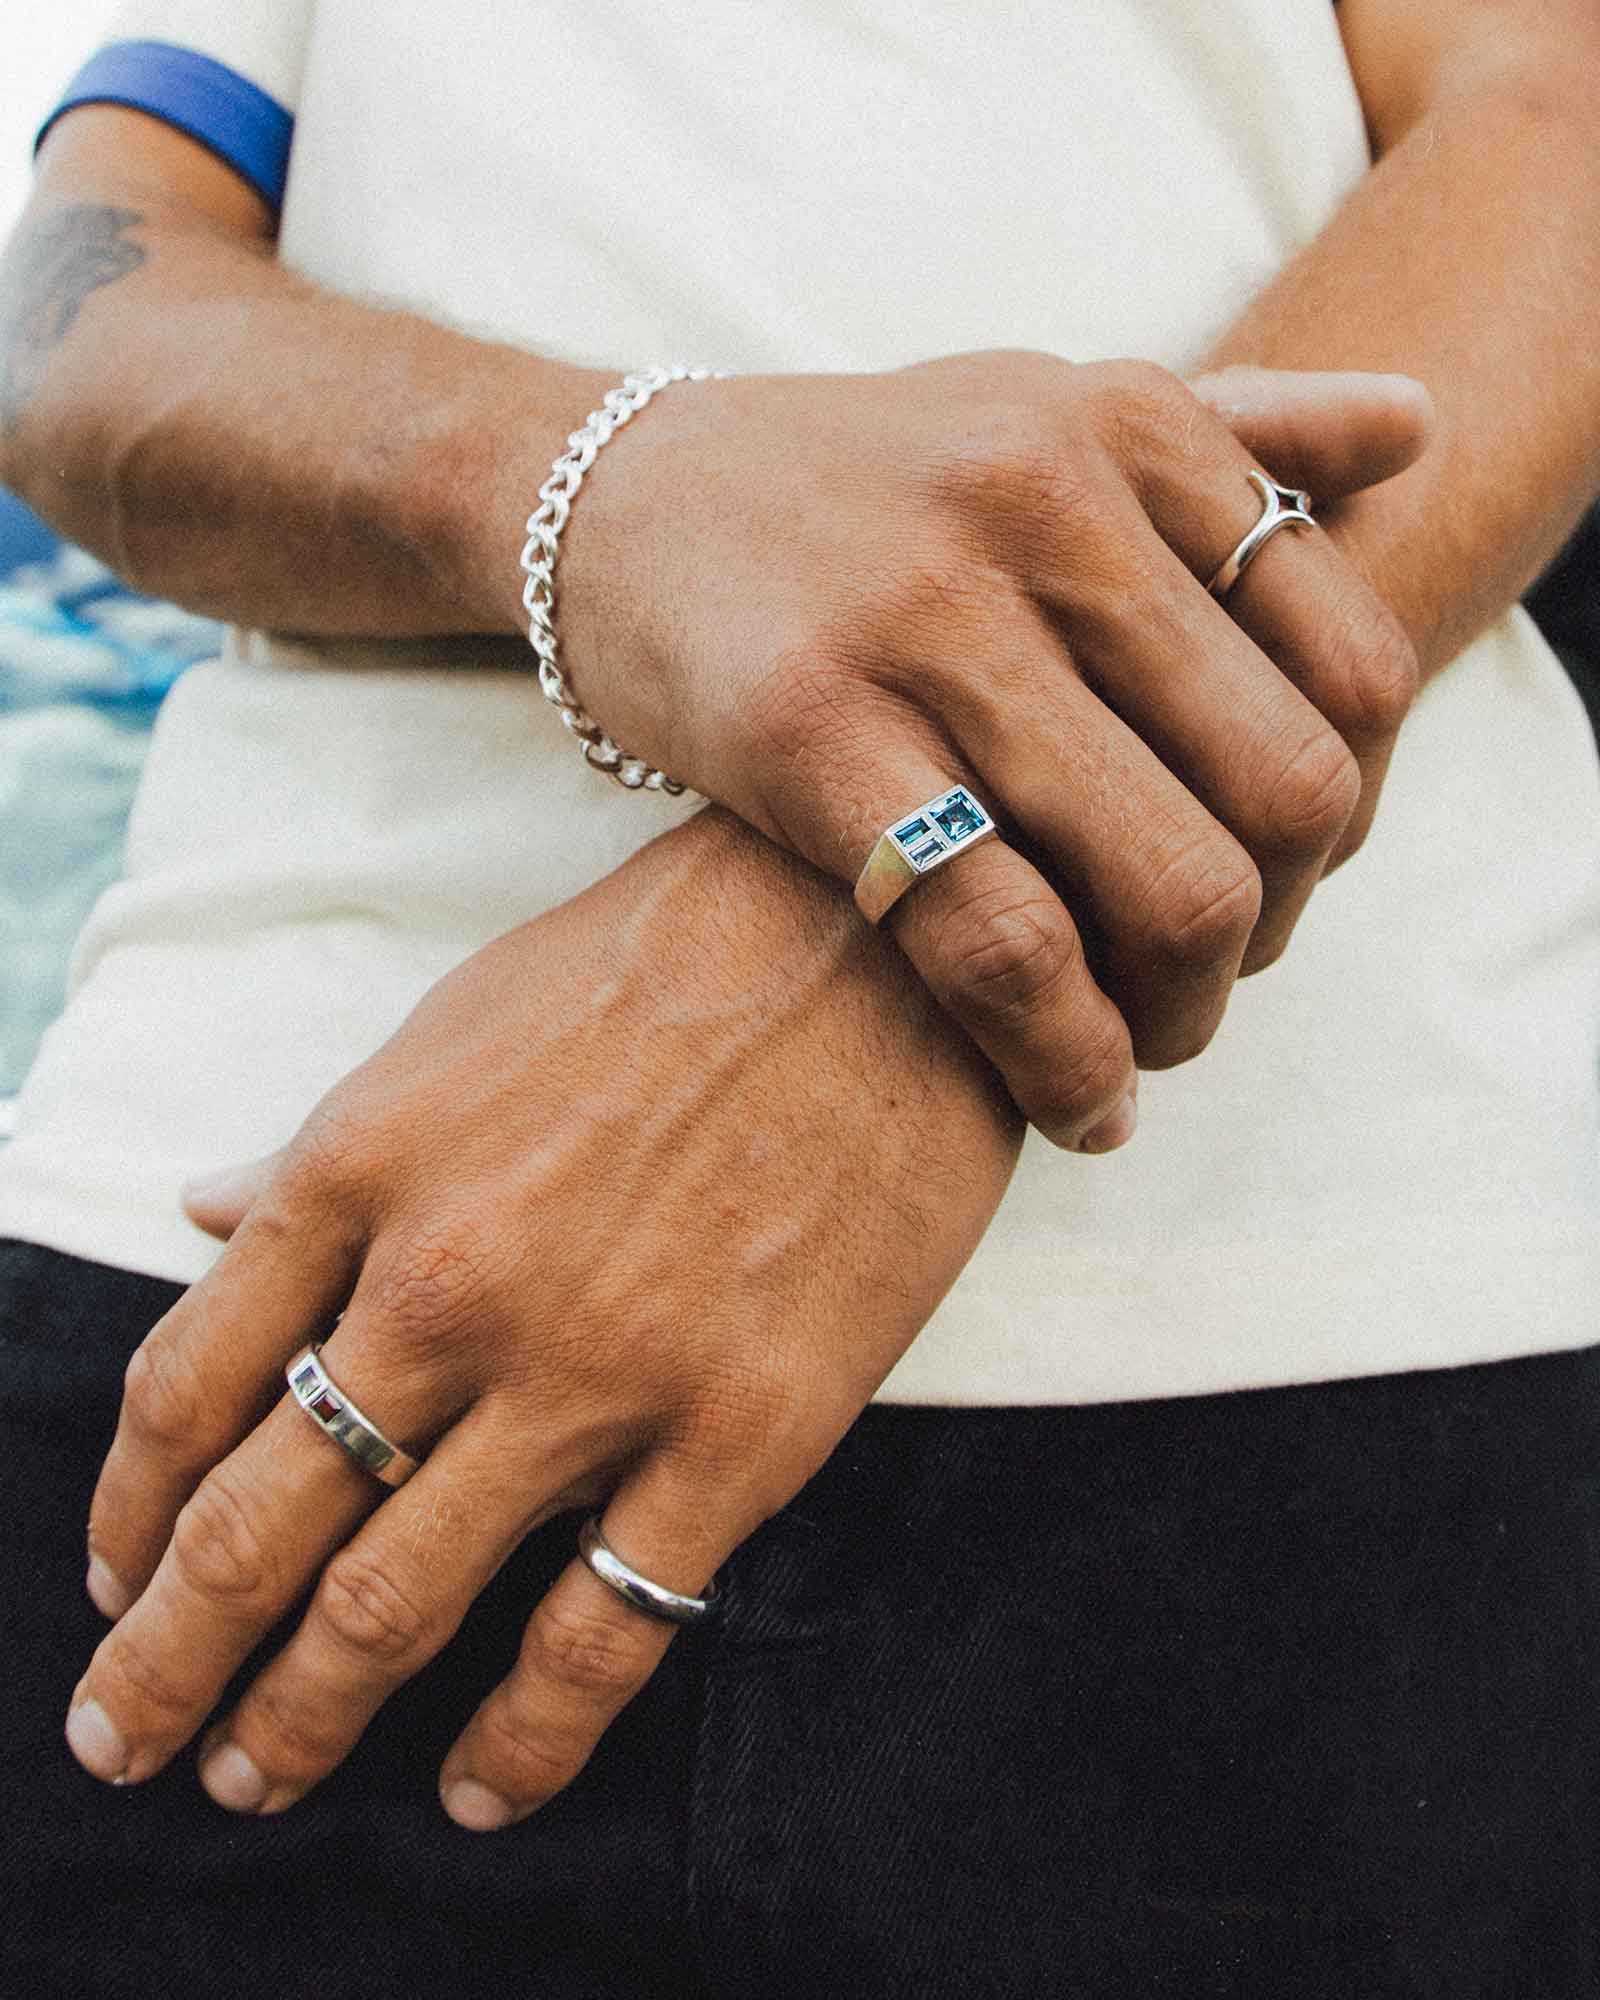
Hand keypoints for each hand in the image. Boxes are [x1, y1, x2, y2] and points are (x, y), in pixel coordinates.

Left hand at [64, 811, 1019, 1827]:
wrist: (877, 940)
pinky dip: (521, 1741)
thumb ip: (324, 1144)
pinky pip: (601, 1630)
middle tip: (126, 1741)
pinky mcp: (741, 1429)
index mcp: (364, 1171)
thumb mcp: (454, 1028)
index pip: (189, 1387)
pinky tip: (477, 1792)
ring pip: (395, 1601)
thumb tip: (199, 1208)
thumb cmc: (658, 965)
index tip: (113, 1581)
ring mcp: (594, 1369)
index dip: (128, 1510)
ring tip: (254, 1779)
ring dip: (299, 1716)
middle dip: (167, 1661)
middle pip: (254, 1527)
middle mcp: (451, 1286)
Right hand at [541, 354, 1429, 1146]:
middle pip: (1285, 791)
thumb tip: (1419, 432)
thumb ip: (1239, 429)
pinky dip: (1067, 1058)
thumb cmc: (853, 486)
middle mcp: (1047, 505)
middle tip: (1202, 983)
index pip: (1353, 673)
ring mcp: (927, 618)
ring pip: (1166, 882)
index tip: (1274, 882)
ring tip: (1139, 1054)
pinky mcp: (809, 731)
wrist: (605, 501)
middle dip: (1272, 935)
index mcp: (1130, 430)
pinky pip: (1001, 940)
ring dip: (1184, 1019)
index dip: (1345, 820)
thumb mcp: (1045, 410)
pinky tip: (1075, 1104)